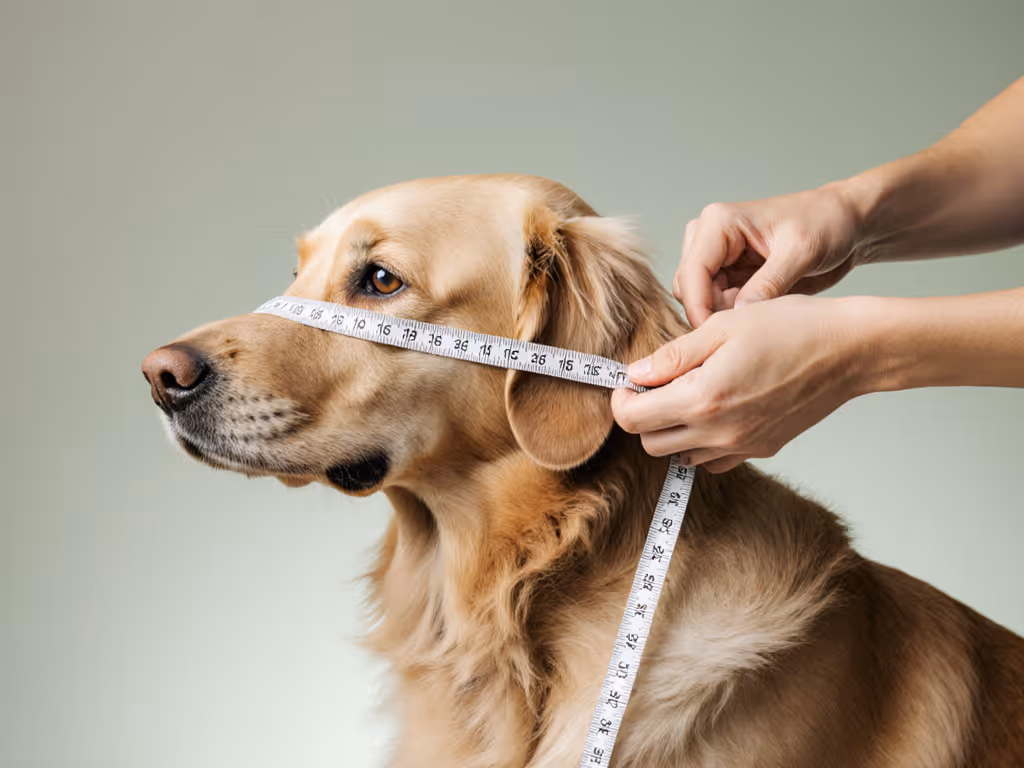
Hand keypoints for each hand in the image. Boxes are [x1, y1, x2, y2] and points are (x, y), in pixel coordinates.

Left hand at [611, 296, 866, 472]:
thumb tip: (635, 374)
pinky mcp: (761, 450)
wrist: (848, 351)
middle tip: (657, 385)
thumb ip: (673, 356)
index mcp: (703, 398)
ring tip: (689, 393)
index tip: (631, 381)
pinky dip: (702, 442)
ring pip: (680, 456)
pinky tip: (716, 409)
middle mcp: (719, 432)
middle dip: (643, 415)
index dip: (622, 399)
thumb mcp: (722, 327)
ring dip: (672, 429)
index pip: (633, 419)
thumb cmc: (789, 328)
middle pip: (651, 443)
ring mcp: (742, 446)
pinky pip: (713, 460)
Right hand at [676, 182, 865, 326]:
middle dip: (711, 313)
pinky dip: (731, 317)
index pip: (692, 272)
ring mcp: (716, 257)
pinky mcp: (727, 275)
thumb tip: (738, 316)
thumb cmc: (826, 223)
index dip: (699, 308)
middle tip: (746, 330)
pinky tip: (759, 318)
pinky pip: (715, 305)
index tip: (716, 336)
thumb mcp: (802, 252)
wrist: (845, 225)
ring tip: (758, 321)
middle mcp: (709, 237)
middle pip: (688, 289)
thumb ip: (769, 284)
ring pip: (697, 300)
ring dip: (721, 316)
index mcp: (719, 222)